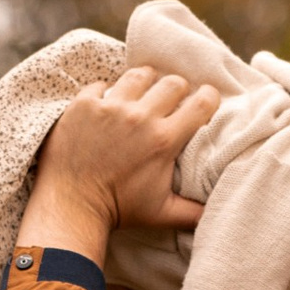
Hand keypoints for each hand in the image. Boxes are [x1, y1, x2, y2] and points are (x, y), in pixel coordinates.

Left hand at [23, 67, 216, 256]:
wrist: (73, 205)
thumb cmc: (120, 210)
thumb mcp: (162, 213)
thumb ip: (193, 211)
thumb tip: (216, 211)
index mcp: (163, 140)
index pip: (200, 104)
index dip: (209, 98)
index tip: (207, 101)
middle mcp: (139, 117)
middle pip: (173, 83)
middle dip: (179, 89)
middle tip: (173, 99)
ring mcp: (110, 107)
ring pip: (139, 75)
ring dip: (146, 82)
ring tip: (143, 93)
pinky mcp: (84, 103)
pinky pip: (102, 84)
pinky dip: (107, 92)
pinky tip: (108, 106)